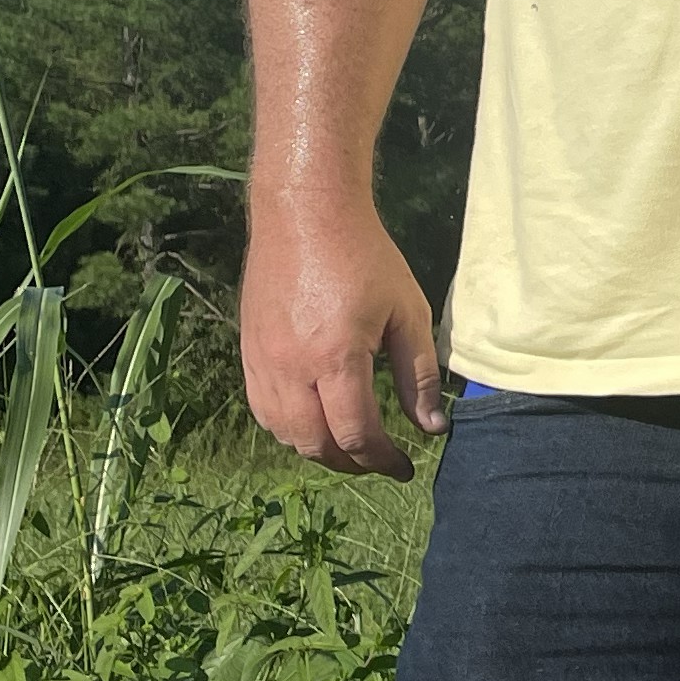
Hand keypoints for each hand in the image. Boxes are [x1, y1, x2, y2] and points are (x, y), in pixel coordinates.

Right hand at [241, 191, 446, 477]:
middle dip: (351, 463)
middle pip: (315, 444)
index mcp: (335, 357)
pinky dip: (289, 429)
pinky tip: (314, 423)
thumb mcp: (406, 313)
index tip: (405, 465)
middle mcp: (290, 367)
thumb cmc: (365, 258)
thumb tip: (431, 428)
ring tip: (350, 446)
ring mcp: (262, 362)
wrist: (304, 214)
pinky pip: (263, 410)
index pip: (356, 433)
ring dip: (318, 449)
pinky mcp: (248, 352)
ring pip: (283, 433)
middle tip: (379, 461)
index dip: (383, 459)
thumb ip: (418, 376)